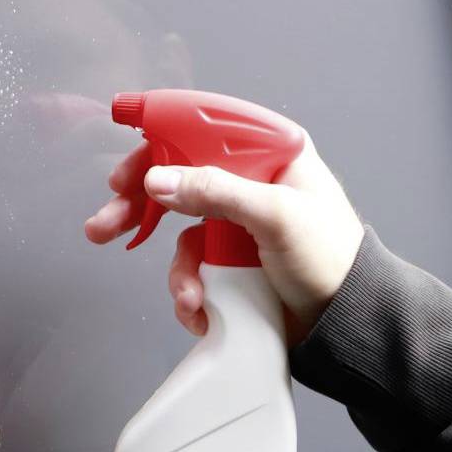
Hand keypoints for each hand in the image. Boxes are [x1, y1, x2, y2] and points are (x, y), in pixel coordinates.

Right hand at [82, 137, 364, 345]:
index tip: (123, 138)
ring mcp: (237, 225)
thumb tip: (158, 181)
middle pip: (178, 179)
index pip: (203, 128)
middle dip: (141, 205)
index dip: (161, 133)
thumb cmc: (333, 260)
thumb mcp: (277, 217)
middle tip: (106, 223)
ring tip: (188, 297)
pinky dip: (191, 292)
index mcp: (270, 154)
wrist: (345, 324)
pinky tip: (202, 311)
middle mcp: (249, 183)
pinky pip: (193, 269)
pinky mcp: (231, 263)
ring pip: (181, 233)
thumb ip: (217, 193)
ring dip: (177, 270)